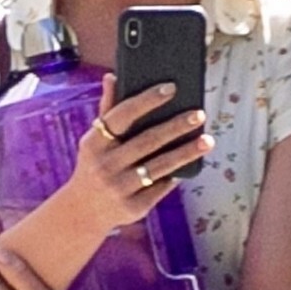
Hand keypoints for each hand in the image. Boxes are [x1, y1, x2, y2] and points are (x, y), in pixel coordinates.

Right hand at [66, 73, 212, 235]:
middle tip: (199, 114)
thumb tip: (112, 76)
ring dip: (186, 152)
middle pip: (147, 141)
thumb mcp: (93, 141)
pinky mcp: (133, 208)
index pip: (123, 115)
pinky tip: (190, 165)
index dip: (147, 100)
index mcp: (94, 143)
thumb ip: (107, 111)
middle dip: (176, 126)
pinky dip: (175, 176)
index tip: (171, 88)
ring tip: (207, 140)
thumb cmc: (93, 167)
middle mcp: (106, 165)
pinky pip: (160, 188)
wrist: (82, 212)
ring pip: (159, 166)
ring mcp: (120, 188)